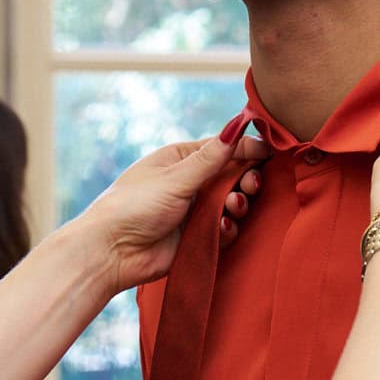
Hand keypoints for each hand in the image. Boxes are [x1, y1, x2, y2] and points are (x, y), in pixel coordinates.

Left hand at [78, 129, 269, 293]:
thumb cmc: (134, 206)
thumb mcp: (175, 178)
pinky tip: (220, 229)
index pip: (222, 148)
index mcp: (181, 159)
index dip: (246, 149)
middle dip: (246, 180)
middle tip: (250, 186)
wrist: (112, 252)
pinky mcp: (197, 237)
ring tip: (232, 207)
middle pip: (233, 176)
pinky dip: (227, 228)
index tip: (267, 153)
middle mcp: (190, 183)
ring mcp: (194, 211)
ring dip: (238, 204)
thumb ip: (211, 158)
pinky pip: (224, 229)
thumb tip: (237, 126)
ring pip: (232, 204)